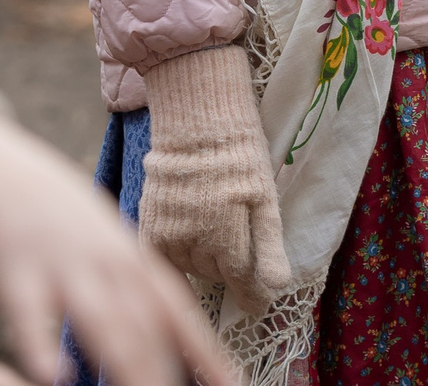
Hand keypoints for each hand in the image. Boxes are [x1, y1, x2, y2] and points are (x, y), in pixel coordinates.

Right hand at [0, 112, 238, 385]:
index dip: (204, 348)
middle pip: (145, 324)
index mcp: (129, 257)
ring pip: (103, 321)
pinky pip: (30, 315)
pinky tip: (54, 375)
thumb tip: (154, 329)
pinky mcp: (14, 271)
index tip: (229, 383)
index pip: (176, 309)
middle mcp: (104, 262)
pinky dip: (42, 346)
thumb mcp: (101, 239)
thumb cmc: (50, 212)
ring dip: (126, 364)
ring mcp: (62, 266)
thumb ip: (126, 282)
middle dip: (166, 371)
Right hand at [139, 45, 292, 311]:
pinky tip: (190, 240)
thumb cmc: (240, 157)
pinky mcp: (148, 226)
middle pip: (217, 274)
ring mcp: (167, 235)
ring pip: (191, 268)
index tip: (261, 302)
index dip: (254, 294)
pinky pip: (162, 259)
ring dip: (204, 260)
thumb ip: (269, 245)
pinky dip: (177, 258)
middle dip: (230, 267)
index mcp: (227, 237)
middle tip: (238, 240)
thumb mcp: (265, 197)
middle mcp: (193, 243)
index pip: (242, 282)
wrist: (196, 125)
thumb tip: (279, 288)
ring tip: (214, 229)